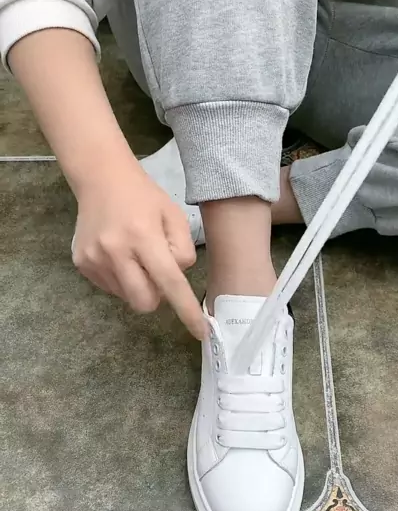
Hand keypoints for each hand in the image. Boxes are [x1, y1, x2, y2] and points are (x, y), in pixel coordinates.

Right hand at [72, 161, 206, 339]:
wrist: (100, 178)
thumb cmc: (144, 197)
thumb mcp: (174, 216)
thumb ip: (182, 251)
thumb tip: (175, 281)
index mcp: (142, 237)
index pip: (169, 282)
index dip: (187, 310)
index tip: (201, 332)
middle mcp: (114, 252)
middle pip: (145, 302)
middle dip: (157, 296)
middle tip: (157, 271)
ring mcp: (94, 260)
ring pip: (127, 297)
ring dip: (138, 284)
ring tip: (135, 255)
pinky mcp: (82, 264)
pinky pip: (111, 288)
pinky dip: (121, 279)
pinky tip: (119, 254)